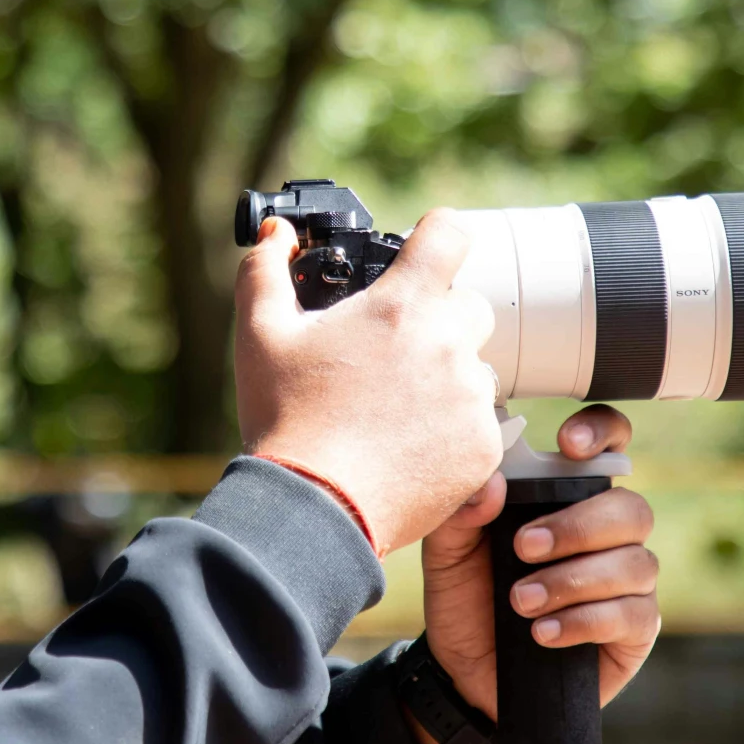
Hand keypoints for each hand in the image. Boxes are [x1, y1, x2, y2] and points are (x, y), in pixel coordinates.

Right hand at [234, 210, 502, 558]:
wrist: (315, 509)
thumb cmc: (286, 419)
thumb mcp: (259, 335)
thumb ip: (265, 270)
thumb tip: (276, 234)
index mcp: (402, 305)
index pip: (450, 235)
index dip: (437, 235)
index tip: (424, 250)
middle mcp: (448, 343)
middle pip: (469, 306)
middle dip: (437, 320)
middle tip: (392, 353)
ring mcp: (471, 397)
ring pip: (476, 368)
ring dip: (447, 377)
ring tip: (394, 409)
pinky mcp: (483, 447)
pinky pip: (480, 423)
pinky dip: (452, 430)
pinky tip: (407, 445)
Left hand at [414, 406, 660, 743]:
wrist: (465, 677)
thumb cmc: (466, 601)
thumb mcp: (448, 555)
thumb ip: (461, 512)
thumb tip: (493, 484)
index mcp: (568, 499)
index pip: (608, 446)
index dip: (602, 433)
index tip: (567, 445)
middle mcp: (608, 535)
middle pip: (630, 508)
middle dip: (577, 527)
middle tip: (522, 548)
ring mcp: (629, 583)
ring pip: (634, 563)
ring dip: (572, 580)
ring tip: (520, 602)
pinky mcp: (636, 631)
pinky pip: (633, 615)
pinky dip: (584, 621)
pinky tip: (544, 633)